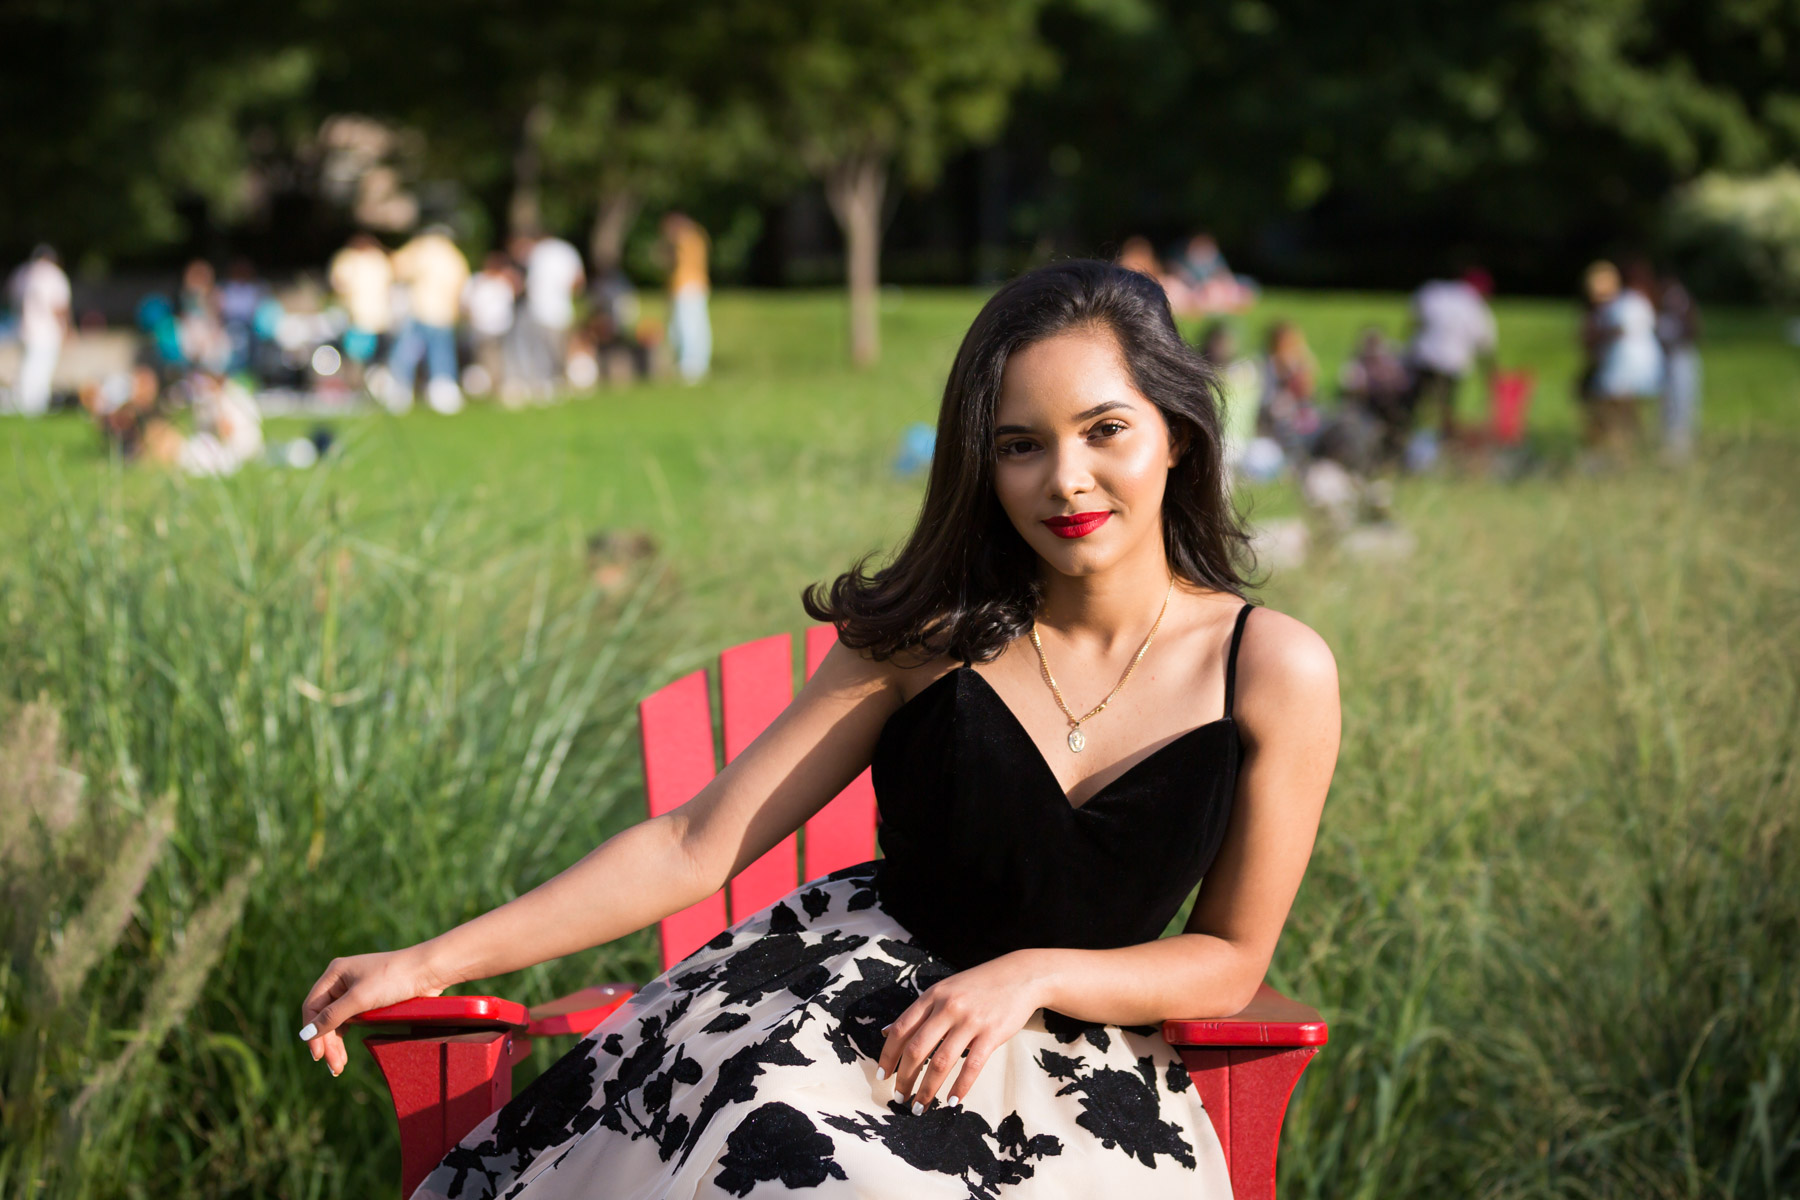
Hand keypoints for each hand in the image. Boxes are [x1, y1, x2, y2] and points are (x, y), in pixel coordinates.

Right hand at [298, 946, 446, 1076]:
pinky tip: (345, 1052)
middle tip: (334, 1067)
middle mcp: (342, 980)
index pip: (312, 1006)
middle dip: (327, 1042)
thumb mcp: (359, 999)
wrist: (427, 971)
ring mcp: (356, 990)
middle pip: (324, 1016)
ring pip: (337, 1021)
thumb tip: (304, 1035)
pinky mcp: (370, 999)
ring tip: (339, 1066)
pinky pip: (351, 1020)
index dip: (312, 1032)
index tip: (318, 1055)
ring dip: (336, 1043)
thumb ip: (332, 1017)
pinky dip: (347, 1037)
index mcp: (335, 973)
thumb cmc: (393, 979)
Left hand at [877, 951, 1047, 1111]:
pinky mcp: (992, 1034)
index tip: (882, 1076)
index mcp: (932, 996)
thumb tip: (886, 1031)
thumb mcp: (944, 990)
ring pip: (942, 1062)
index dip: (888, 1055)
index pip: (901, 1029)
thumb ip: (918, 1011)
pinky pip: (972, 1066)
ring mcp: (970, 1021)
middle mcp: (948, 1007)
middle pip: (917, 1049)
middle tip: (900, 1097)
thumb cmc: (978, 985)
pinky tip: (953, 1101)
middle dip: (905, 1078)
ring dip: (928, 1089)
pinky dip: (960, 1087)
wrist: (1020, 976)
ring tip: (921, 1106)